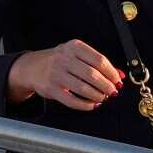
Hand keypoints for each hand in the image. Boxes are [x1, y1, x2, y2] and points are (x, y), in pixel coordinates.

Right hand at [7, 39, 125, 110]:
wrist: (32, 67)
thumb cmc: (60, 60)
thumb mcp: (77, 55)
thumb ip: (98, 64)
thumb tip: (120, 76)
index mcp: (74, 47)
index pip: (99, 60)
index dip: (112, 72)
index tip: (118, 80)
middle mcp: (64, 58)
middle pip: (92, 75)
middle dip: (107, 85)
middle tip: (113, 91)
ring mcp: (56, 74)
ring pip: (83, 88)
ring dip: (97, 95)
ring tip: (103, 97)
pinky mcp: (51, 89)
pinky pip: (72, 100)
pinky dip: (85, 105)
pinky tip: (92, 104)